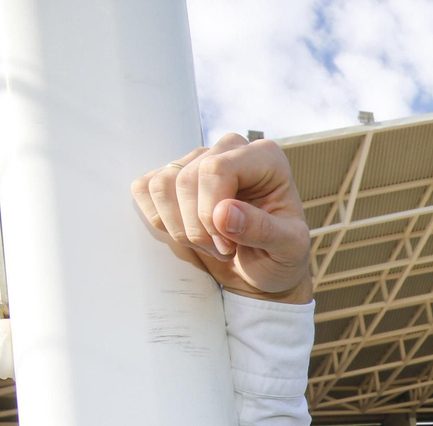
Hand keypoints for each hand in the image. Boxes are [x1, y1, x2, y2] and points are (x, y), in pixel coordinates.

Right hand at [131, 134, 312, 303]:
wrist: (264, 268)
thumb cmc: (281, 255)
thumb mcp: (289, 250)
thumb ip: (264, 231)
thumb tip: (223, 213)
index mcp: (265, 157)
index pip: (216, 169)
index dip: (210, 212)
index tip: (228, 244)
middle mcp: (230, 150)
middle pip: (186, 179)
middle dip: (198, 227)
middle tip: (224, 250)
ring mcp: (197, 160)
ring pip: (161, 185)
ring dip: (180, 228)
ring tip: (211, 245)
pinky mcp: (172, 177)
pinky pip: (144, 189)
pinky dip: (162, 221)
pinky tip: (189, 235)